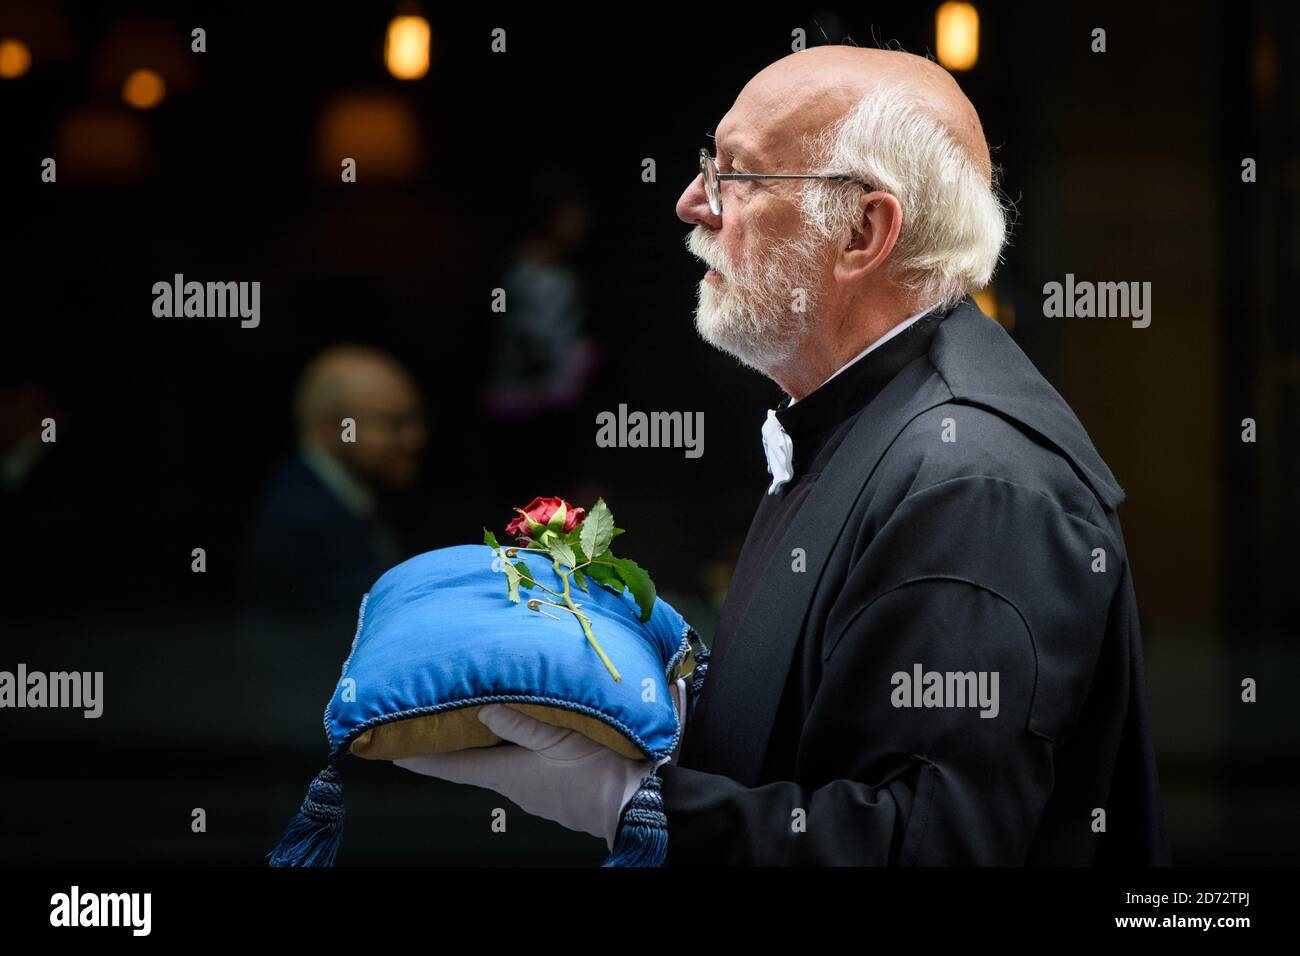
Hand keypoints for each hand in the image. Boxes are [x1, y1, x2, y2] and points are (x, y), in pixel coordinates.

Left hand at [396, 678, 686, 849]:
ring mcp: (538, 785)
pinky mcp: (559, 782)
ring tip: (474, 705)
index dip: (419, 757)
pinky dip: (515, 738)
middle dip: (453, 738)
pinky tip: (523, 720)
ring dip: (486, 736)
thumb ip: (523, 723)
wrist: (640, 802)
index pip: (452, 766)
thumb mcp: (562, 740)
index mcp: (509, 774)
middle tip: (431, 713)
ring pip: (501, 756)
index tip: (388, 750)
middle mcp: (516, 782)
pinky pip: (526, 756)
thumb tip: (484, 708)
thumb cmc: (600, 772)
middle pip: (474, 759)